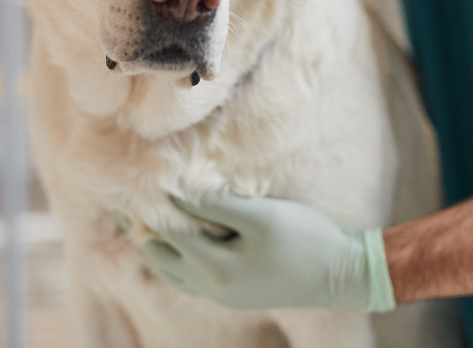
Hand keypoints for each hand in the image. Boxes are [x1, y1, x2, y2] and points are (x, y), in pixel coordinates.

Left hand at [141, 194, 395, 310]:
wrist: (342, 275)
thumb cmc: (305, 238)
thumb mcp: (261, 215)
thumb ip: (216, 205)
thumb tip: (174, 191)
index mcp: (216, 268)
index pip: (167, 232)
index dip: (150, 204)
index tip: (138, 178)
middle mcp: (212, 287)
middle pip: (158, 256)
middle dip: (143, 227)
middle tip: (131, 195)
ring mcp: (220, 294)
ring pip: (169, 271)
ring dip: (156, 243)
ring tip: (144, 213)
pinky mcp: (231, 293)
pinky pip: (187, 278)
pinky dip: (174, 256)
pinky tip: (177, 235)